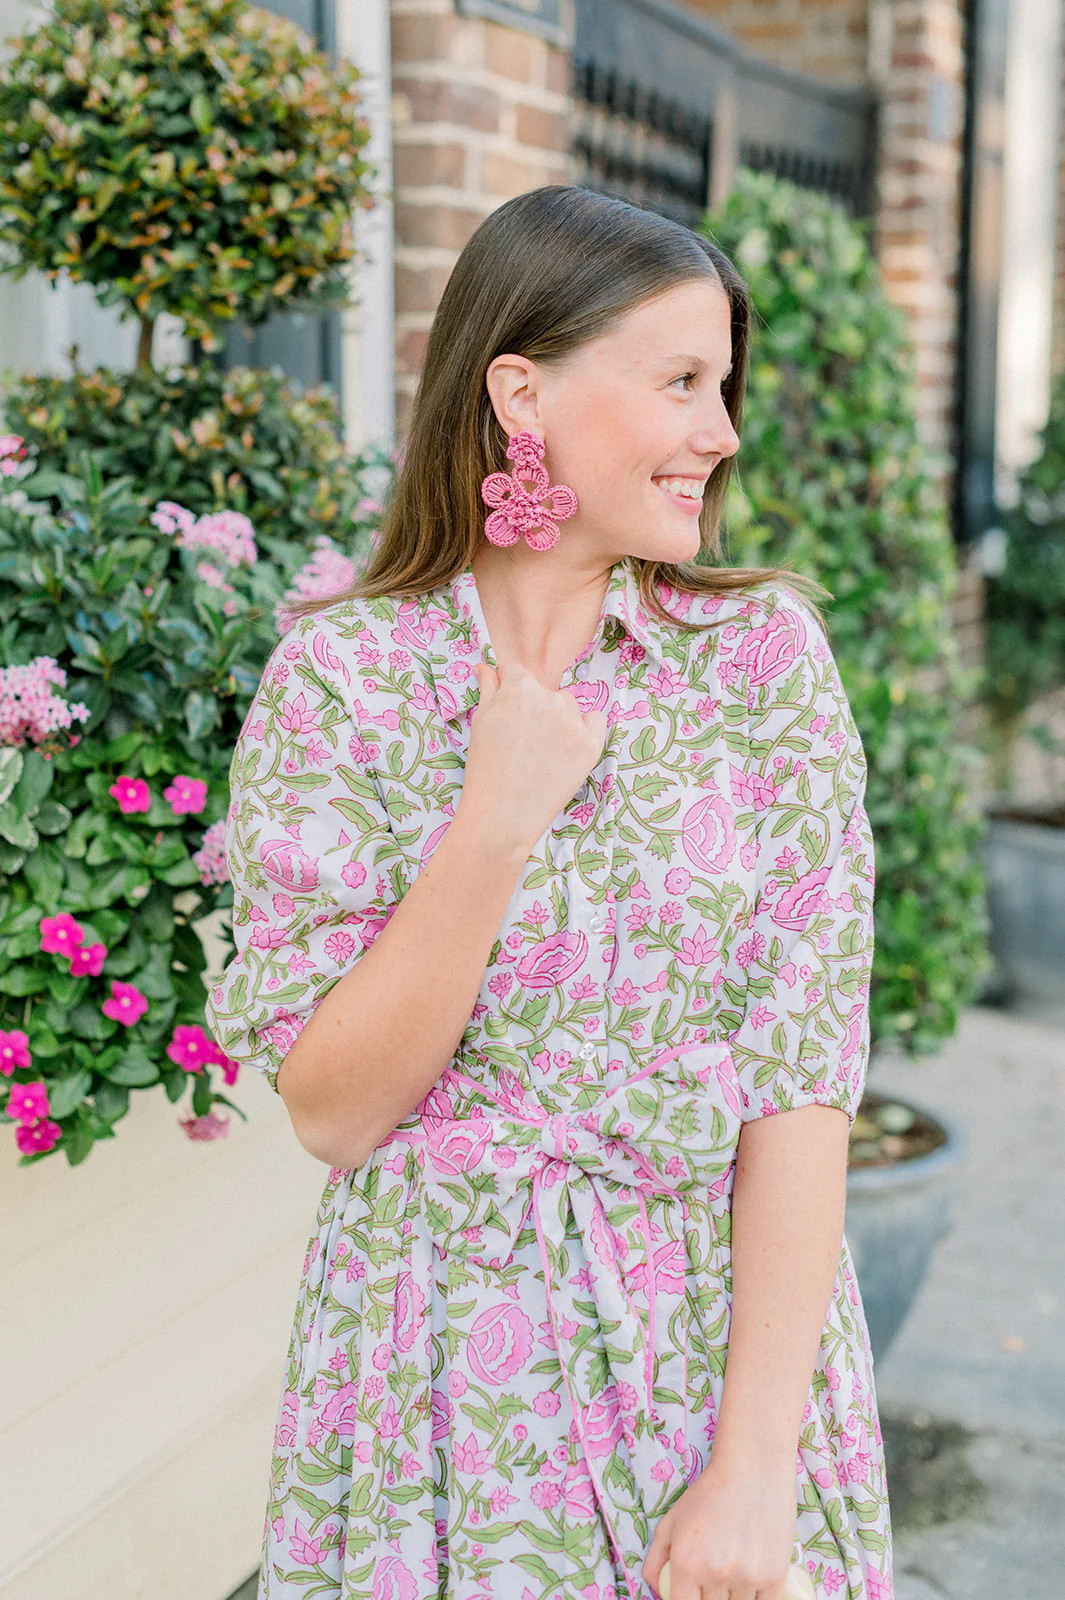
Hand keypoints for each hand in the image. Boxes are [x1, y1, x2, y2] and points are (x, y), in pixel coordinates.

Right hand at [458, 658, 608, 855]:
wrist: (504, 814)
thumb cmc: (485, 769)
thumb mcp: (480, 722)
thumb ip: (488, 688)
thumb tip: (486, 666)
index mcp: (520, 688)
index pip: (517, 671)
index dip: (510, 690)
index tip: (508, 711)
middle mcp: (550, 698)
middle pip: (544, 691)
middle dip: (534, 706)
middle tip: (522, 739)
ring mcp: (574, 721)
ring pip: (568, 706)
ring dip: (558, 718)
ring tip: (542, 751)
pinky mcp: (592, 744)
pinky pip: (595, 721)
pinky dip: (584, 729)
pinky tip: (567, 748)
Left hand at [643, 1457, 798, 1599]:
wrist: (752, 1469)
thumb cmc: (708, 1494)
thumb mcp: (670, 1521)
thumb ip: (655, 1562)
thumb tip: (658, 1592)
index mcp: (686, 1561)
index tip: (694, 1591)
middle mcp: (715, 1572)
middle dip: (710, 1597)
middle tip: (714, 1577)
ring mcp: (747, 1576)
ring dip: (735, 1596)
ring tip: (734, 1569)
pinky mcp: (774, 1576)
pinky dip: (757, 1597)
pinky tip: (752, 1579)